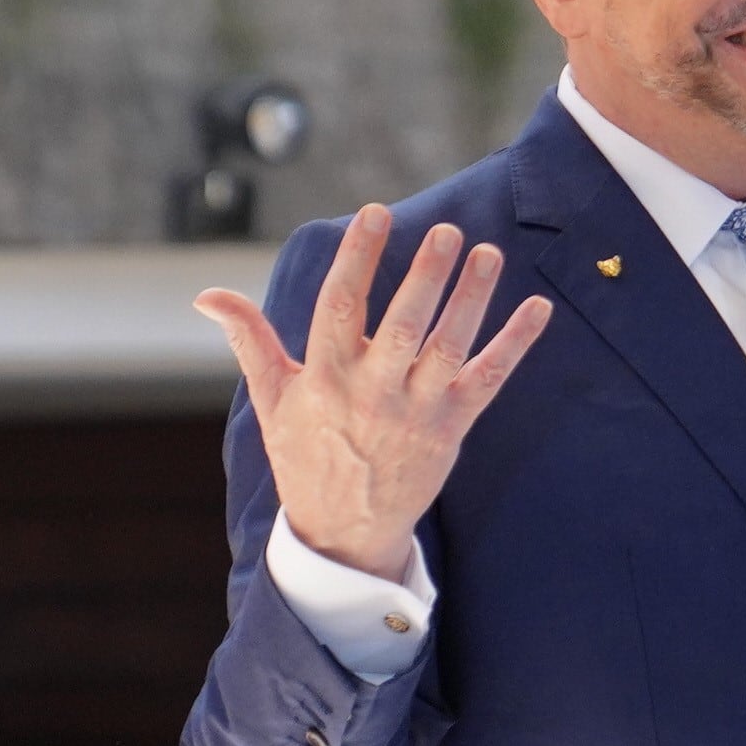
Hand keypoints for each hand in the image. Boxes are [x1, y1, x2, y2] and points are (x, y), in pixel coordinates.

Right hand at [193, 203, 552, 579]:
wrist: (343, 531)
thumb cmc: (306, 453)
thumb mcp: (272, 399)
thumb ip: (249, 340)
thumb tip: (206, 295)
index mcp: (324, 377)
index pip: (340, 306)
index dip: (358, 258)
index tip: (375, 213)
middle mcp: (371, 392)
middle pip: (401, 325)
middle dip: (425, 278)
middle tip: (446, 231)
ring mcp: (415, 412)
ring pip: (448, 347)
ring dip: (471, 300)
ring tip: (488, 253)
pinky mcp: (450, 428)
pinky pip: (488, 380)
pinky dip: (515, 344)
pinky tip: (538, 308)